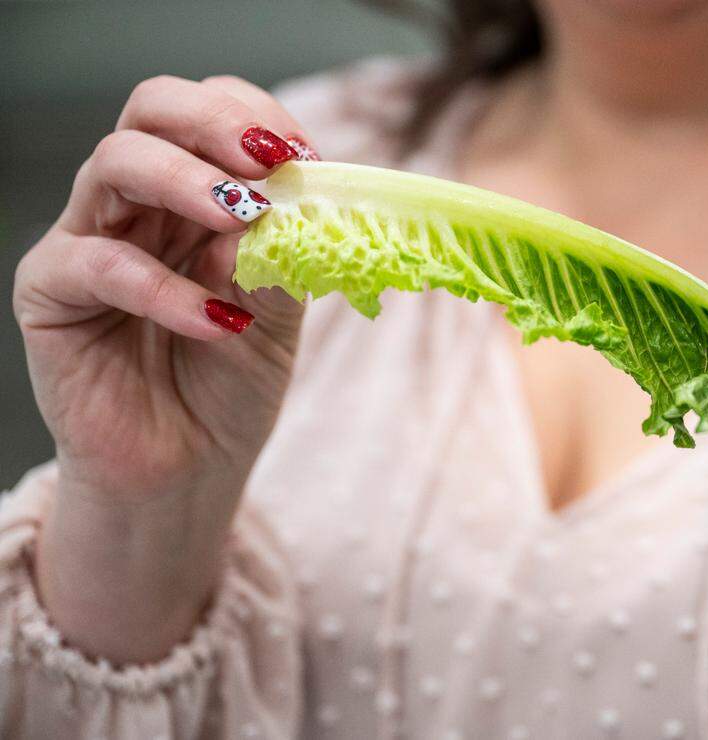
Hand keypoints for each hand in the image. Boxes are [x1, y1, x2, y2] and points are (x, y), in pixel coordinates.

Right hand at [12, 75, 315, 660]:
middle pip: (151, 110)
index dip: (256, 118)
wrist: (190, 469)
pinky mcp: (50, 294)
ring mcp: (89, 240)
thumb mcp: (280, 313)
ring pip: (115, 163)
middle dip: (213, 121)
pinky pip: (96, 265)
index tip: (307, 154)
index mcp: (195, 195)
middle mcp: (138, 204)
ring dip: (187, 181)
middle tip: (266, 161)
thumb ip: (282, 253)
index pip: (211, 113)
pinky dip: (163, 287)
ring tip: (243, 217)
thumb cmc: (232, 384)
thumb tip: (284, 199)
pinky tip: (216, 321)